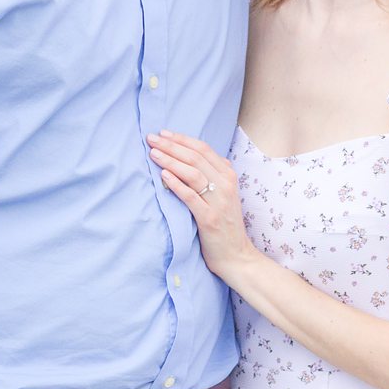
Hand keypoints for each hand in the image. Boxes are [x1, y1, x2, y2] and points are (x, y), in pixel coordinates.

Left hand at [149, 130, 254, 279]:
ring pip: (192, 173)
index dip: (182, 139)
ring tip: (153, 153)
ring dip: (170, 160)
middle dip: (171, 146)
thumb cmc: (226, 224)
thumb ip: (217, 175)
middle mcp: (225, 185)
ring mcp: (218, 201)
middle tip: (152, 138)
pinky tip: (163, 176)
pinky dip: (176, 184)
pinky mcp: (209, 218)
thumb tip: (202, 156)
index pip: (203, 149)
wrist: (236, 255)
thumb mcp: (225, 195)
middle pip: (195, 158)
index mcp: (228, 176)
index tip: (164, 133)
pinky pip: (190, 197)